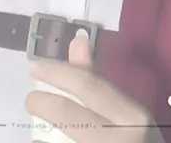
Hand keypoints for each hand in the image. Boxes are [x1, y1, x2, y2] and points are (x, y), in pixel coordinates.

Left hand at [25, 29, 165, 141]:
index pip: (90, 86)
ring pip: (65, 139)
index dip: (57, 72)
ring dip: (45, 132)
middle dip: (43, 104)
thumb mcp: (125, 112)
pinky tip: (44, 142)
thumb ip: (97, 79)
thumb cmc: (138, 140)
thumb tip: (78, 38)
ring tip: (38, 127)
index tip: (33, 66)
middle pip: (71, 115)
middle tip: (32, 100)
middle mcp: (123, 138)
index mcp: (134, 117)